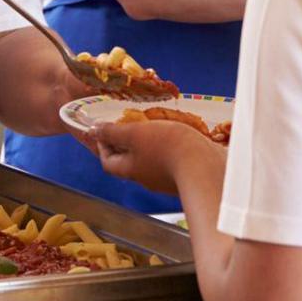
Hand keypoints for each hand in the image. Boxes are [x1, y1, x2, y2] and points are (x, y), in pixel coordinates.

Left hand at [93, 118, 219, 196]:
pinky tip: (177, 133)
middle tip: (131, 122)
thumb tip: (94, 131)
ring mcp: (167, 178)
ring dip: (150, 143)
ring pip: (151, 159)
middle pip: (129, 161)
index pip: (107, 162)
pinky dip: (169, 146)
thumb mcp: (135, 134)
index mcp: (130, 170)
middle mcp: (147, 178)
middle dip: (127, 142)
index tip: (104, 130)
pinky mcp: (186, 173)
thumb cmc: (168, 147)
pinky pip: (171, 159)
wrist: (207, 166)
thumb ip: (114, 132)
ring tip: (155, 124)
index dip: (102, 145)